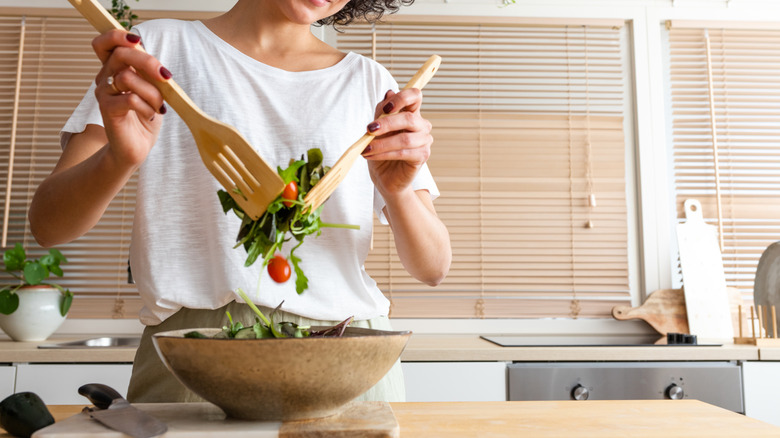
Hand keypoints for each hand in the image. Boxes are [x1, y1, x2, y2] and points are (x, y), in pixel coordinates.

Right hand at [91, 29, 169, 168]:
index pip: (105, 43)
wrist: (135, 147)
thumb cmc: (145, 116)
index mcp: (115, 69)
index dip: (118, 35)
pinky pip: (130, 99)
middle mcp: (105, 78)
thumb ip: (149, 73)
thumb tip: (157, 62)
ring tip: (159, 107)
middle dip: (148, 62)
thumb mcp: (152, 90)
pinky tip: (151, 115)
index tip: (137, 40)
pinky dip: (147, 107)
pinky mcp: (107, 110)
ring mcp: (104, 93)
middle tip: (165, 77)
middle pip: (120, 54)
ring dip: (152, 92)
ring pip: (128, 77)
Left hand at [362, 89, 433, 197]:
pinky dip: (384, 153)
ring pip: (404, 138)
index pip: (415, 96)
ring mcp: (424, 141)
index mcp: (411, 113)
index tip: (385, 108)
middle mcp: (421, 125)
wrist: (385, 176)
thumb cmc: (382, 150)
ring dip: (381, 143)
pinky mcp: (422, 156)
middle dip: (386, 123)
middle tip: (368, 129)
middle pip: (409, 118)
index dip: (402, 98)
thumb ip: (382, 112)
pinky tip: (371, 155)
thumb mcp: (377, 128)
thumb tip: (389, 93)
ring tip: (366, 148)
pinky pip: (403, 153)